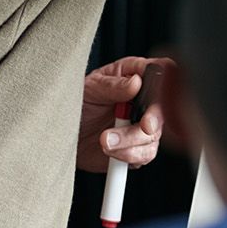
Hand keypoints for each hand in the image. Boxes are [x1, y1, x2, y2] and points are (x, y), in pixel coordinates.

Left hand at [76, 56, 172, 173]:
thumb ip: (113, 86)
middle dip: (154, 119)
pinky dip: (127, 155)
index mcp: (136, 76)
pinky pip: (144, 154)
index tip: (154, 95)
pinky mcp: (138, 148)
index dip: (163, 83)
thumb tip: (135, 82)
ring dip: (130, 142)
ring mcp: (143, 126)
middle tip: (144, 126)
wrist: (63, 137)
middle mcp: (144, 101)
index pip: (162, 72)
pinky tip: (110, 150)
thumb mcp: (90, 89)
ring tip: (105, 140)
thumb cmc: (77, 105)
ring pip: (154, 136)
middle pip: (164, 108)